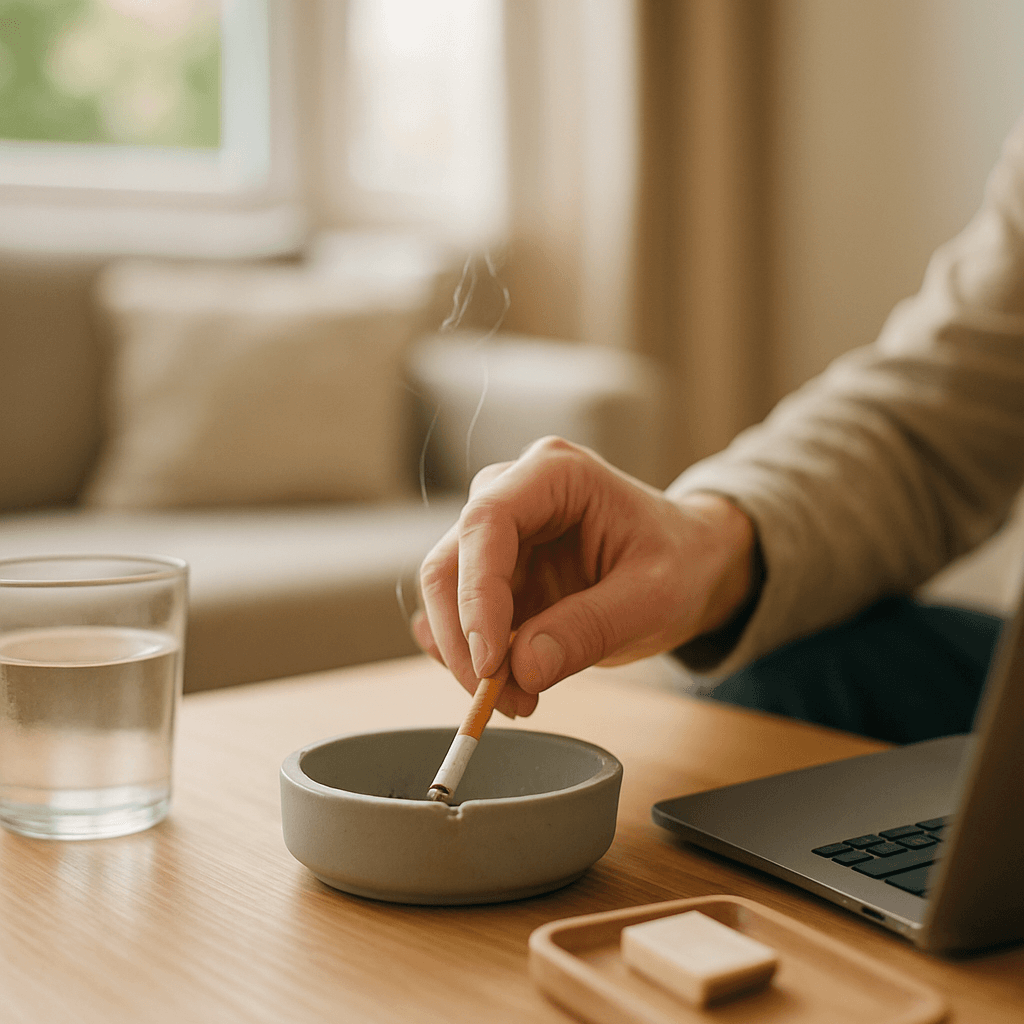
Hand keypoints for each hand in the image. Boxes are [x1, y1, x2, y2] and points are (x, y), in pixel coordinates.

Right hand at [413, 437, 755, 716]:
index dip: (476, 593)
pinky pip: (459, 616)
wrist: (691, 562)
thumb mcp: (655, 597)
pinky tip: (503, 686)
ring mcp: (500, 535)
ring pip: (447, 595)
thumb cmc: (680, 560)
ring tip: (518, 701)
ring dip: (467, 656)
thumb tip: (522, 669)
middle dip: (464, 637)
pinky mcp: (496, 575)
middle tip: (497, 698)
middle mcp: (514, 494)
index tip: (490, 662)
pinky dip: (470, 656)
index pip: (487, 521)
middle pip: (451, 560)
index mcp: (555, 473)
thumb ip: (591, 627)